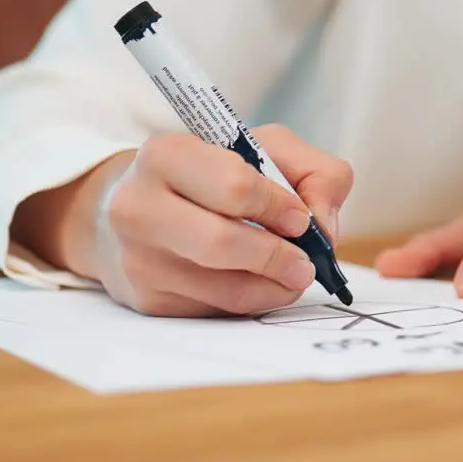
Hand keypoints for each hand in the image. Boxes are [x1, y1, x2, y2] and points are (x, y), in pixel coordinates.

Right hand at [13, 124, 352, 315]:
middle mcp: (140, 206)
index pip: (233, 186)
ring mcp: (139, 258)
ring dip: (275, 288)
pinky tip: (258, 284)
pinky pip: (217, 312)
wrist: (137, 212)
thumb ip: (314, 172)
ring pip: (226, 289)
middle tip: (305, 263)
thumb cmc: (210, 177)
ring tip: (291, 276)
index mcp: (166, 154)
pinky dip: (253, 302)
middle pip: (222, 243)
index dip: (279, 206)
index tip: (301, 218)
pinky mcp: (149, 300)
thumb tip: (325, 229)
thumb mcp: (263, 149)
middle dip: (279, 256)